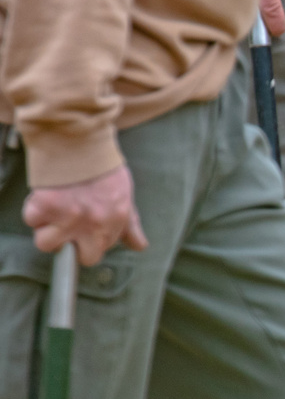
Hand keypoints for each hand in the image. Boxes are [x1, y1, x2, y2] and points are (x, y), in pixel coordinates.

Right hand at [23, 166, 148, 265]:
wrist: (80, 140)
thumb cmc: (102, 167)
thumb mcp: (125, 197)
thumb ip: (130, 225)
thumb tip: (139, 246)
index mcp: (115, 223)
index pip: (99, 253)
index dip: (88, 243)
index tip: (82, 232)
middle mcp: (95, 225)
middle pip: (82, 258)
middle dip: (71, 244)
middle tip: (66, 225)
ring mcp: (70, 217)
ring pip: (47, 243)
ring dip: (46, 230)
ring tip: (51, 212)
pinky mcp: (47, 206)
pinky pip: (31, 219)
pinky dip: (33, 209)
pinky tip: (44, 195)